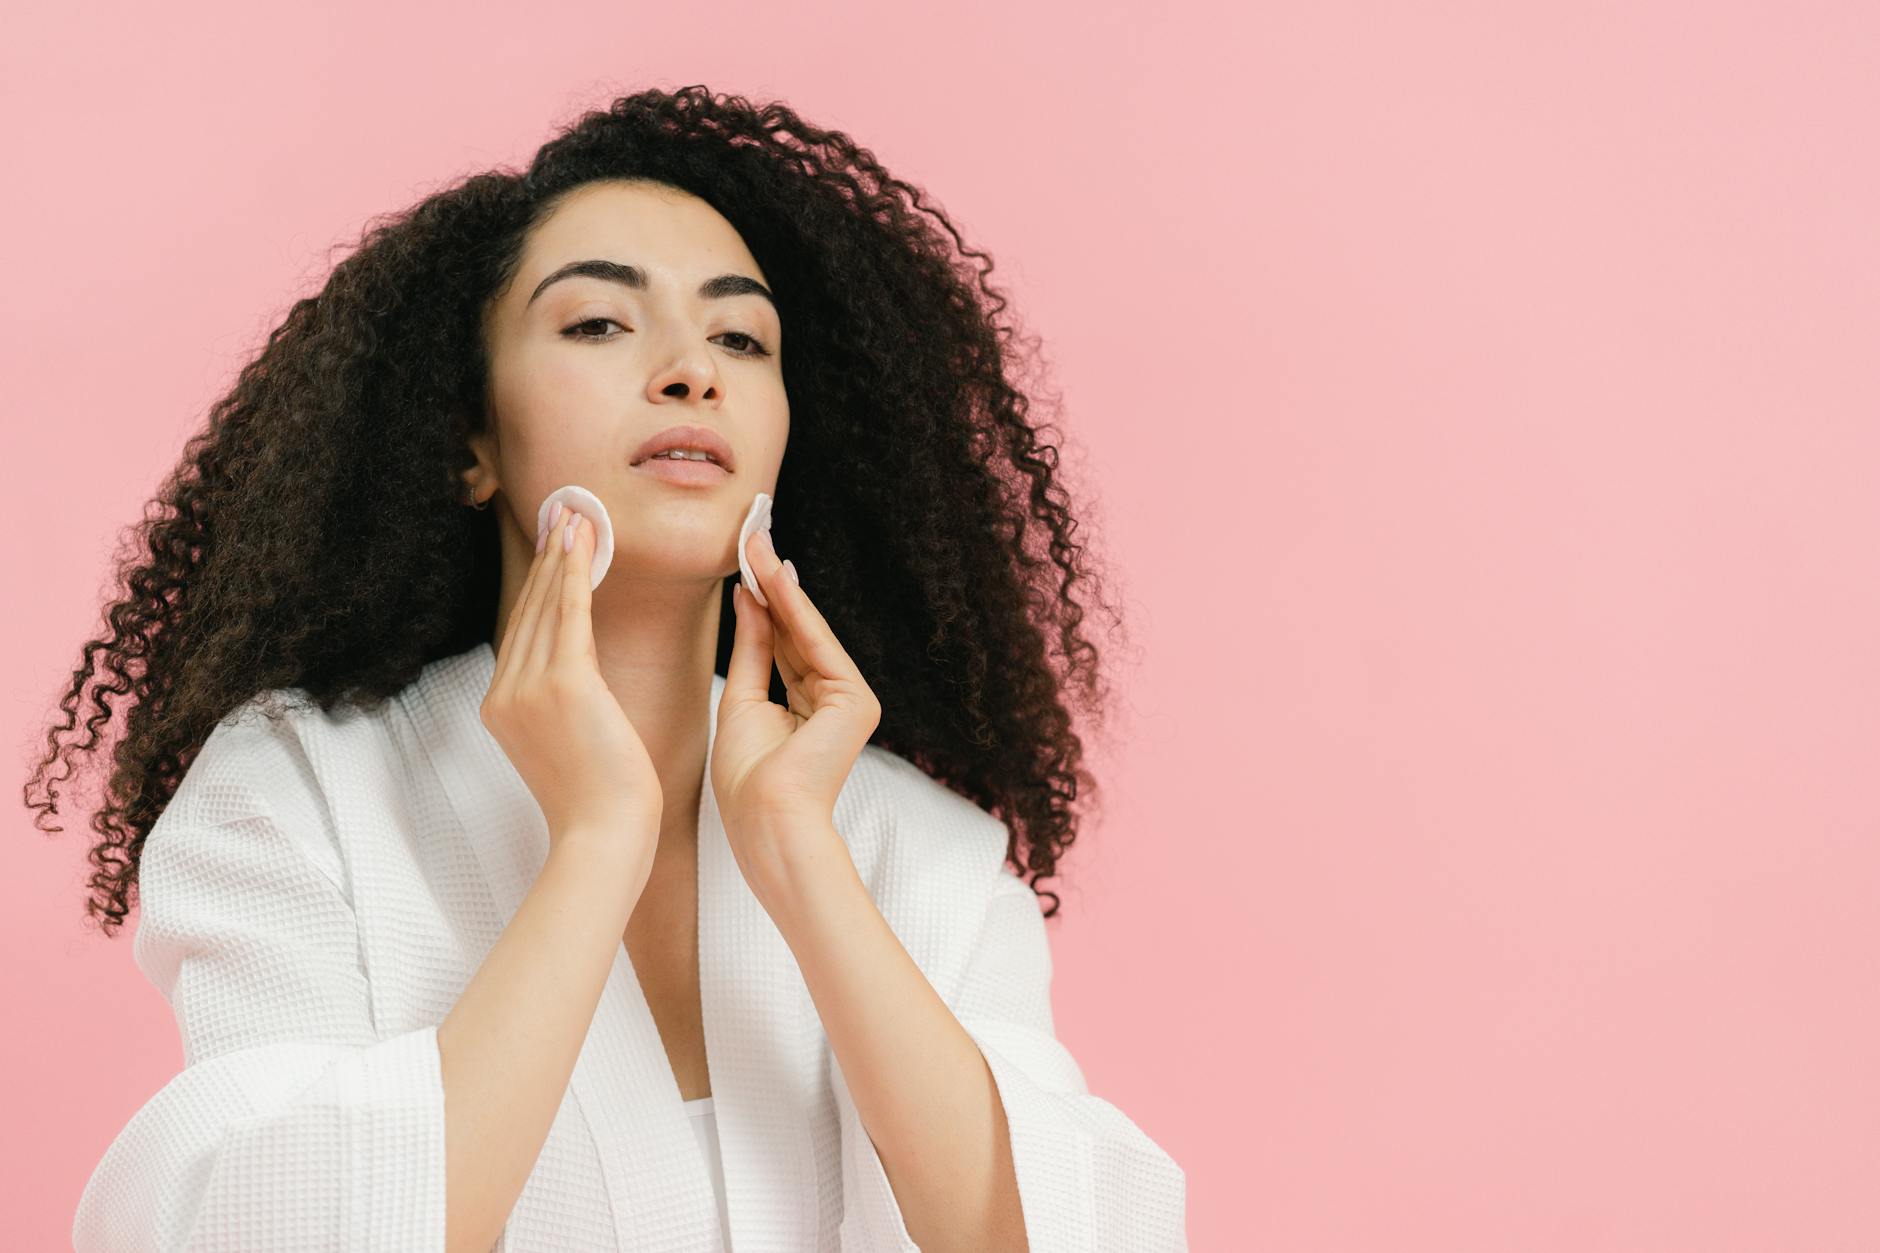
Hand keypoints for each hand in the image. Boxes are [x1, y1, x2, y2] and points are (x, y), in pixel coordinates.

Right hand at [480, 503, 662, 869]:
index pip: (522, 632)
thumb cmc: (600, 801)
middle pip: (529, 611)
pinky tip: (581, 543)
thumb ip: (561, 705)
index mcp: (502, 707)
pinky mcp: (562, 683)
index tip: (552, 550)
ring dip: (562, 557)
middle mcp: (505, 692)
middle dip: (548, 561)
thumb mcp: (566, 745)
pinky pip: (568, 614)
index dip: (538, 586)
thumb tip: (578, 676)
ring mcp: (527, 687)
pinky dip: (574, 574)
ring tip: (575, 518)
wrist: (602, 835)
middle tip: (563, 515)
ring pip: (546, 606)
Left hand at [712, 528, 880, 860]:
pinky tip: (773, 574)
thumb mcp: (741, 700)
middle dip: (772, 584)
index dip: (762, 602)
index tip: (744, 562)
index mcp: (808, 708)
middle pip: (795, 632)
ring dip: (779, 585)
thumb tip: (749, 597)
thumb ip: (752, 648)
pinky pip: (817, 645)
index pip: (782, 644)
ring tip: (755, 541)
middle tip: (751, 535)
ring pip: (806, 632)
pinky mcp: (856, 701)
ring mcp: (849, 700)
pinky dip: (793, 608)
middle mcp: (833, 700)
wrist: (766, 821)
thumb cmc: (747, 780)